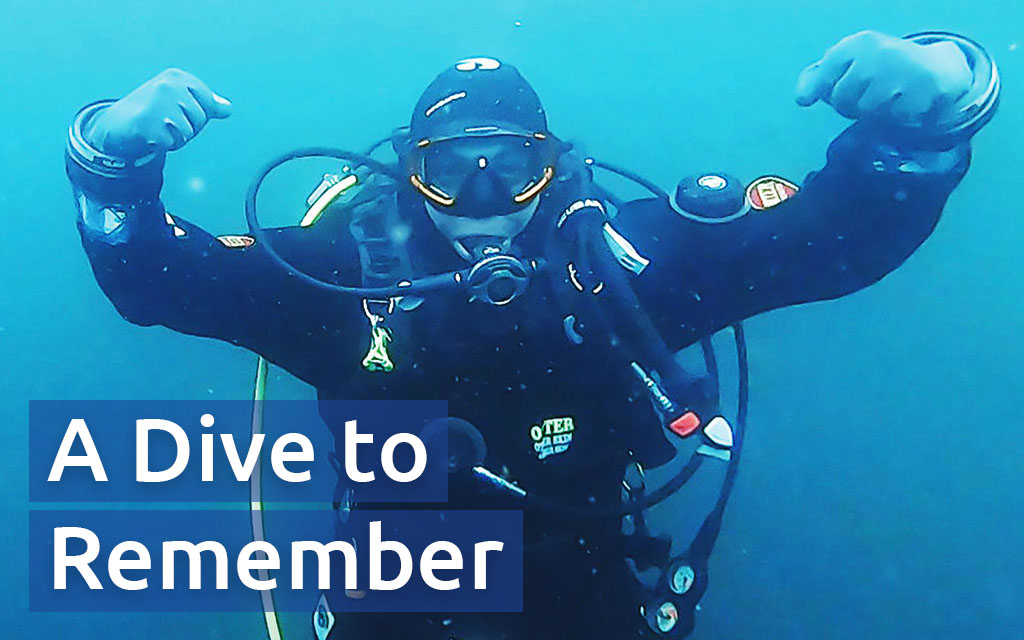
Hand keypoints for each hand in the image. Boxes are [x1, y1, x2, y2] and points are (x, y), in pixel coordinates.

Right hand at [85, 68, 231, 158]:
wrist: (117, 124)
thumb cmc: (153, 112)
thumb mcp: (179, 100)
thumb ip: (205, 104)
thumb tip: (228, 109)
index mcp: (178, 77)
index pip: (209, 103)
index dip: (196, 114)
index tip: (177, 109)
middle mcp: (168, 86)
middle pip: (200, 120)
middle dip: (187, 128)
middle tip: (164, 121)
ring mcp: (157, 103)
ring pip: (188, 133)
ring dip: (175, 138)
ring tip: (157, 128)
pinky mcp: (148, 123)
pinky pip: (172, 143)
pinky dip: (162, 145)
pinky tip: (149, 136)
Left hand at [795, 31, 971, 126]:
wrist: (934, 69)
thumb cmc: (881, 70)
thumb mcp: (852, 63)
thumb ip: (821, 77)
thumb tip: (801, 98)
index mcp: (859, 44)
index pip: (827, 69)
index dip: (814, 87)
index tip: (803, 100)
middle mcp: (878, 53)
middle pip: (841, 99)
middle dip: (848, 106)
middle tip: (865, 97)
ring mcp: (901, 71)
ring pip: (867, 112)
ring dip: (873, 114)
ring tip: (886, 99)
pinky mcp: (922, 90)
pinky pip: (893, 120)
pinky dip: (896, 119)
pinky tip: (904, 104)